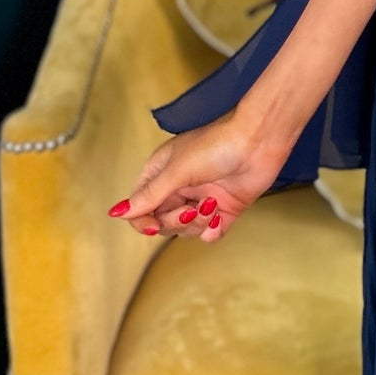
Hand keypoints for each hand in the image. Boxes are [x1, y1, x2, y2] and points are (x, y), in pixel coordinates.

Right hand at [106, 109, 289, 243]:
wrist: (259, 140)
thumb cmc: (216, 145)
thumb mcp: (177, 170)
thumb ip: (149, 196)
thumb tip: (116, 213)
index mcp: (160, 174)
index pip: (140, 207)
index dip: (143, 221)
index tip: (154, 226)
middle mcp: (179, 188)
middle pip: (163, 222)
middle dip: (175, 221)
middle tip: (191, 209)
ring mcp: (201, 199)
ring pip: (186, 230)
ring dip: (198, 222)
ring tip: (212, 205)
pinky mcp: (224, 209)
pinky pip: (210, 234)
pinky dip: (213, 231)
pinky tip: (218, 218)